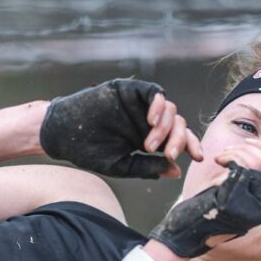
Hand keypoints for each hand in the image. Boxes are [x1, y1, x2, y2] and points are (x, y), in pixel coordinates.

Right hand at [39, 79, 201, 178]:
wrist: (62, 133)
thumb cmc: (89, 151)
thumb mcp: (121, 164)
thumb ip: (147, 166)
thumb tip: (176, 170)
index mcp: (150, 139)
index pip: (179, 139)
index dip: (191, 146)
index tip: (198, 158)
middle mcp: (148, 120)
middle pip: (178, 125)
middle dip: (179, 140)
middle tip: (169, 154)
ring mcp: (140, 105)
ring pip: (169, 110)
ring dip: (165, 127)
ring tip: (149, 143)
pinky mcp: (130, 90)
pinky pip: (154, 92)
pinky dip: (158, 104)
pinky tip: (152, 120)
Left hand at [149, 144, 260, 258]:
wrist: (186, 235)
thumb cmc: (206, 211)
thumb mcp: (236, 197)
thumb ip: (251, 182)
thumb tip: (260, 154)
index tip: (250, 144)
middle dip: (254, 148)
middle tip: (233, 148)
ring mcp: (249, 208)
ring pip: (259, 164)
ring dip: (240, 152)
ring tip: (224, 155)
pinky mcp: (232, 204)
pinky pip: (241, 169)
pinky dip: (231, 157)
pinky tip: (219, 159)